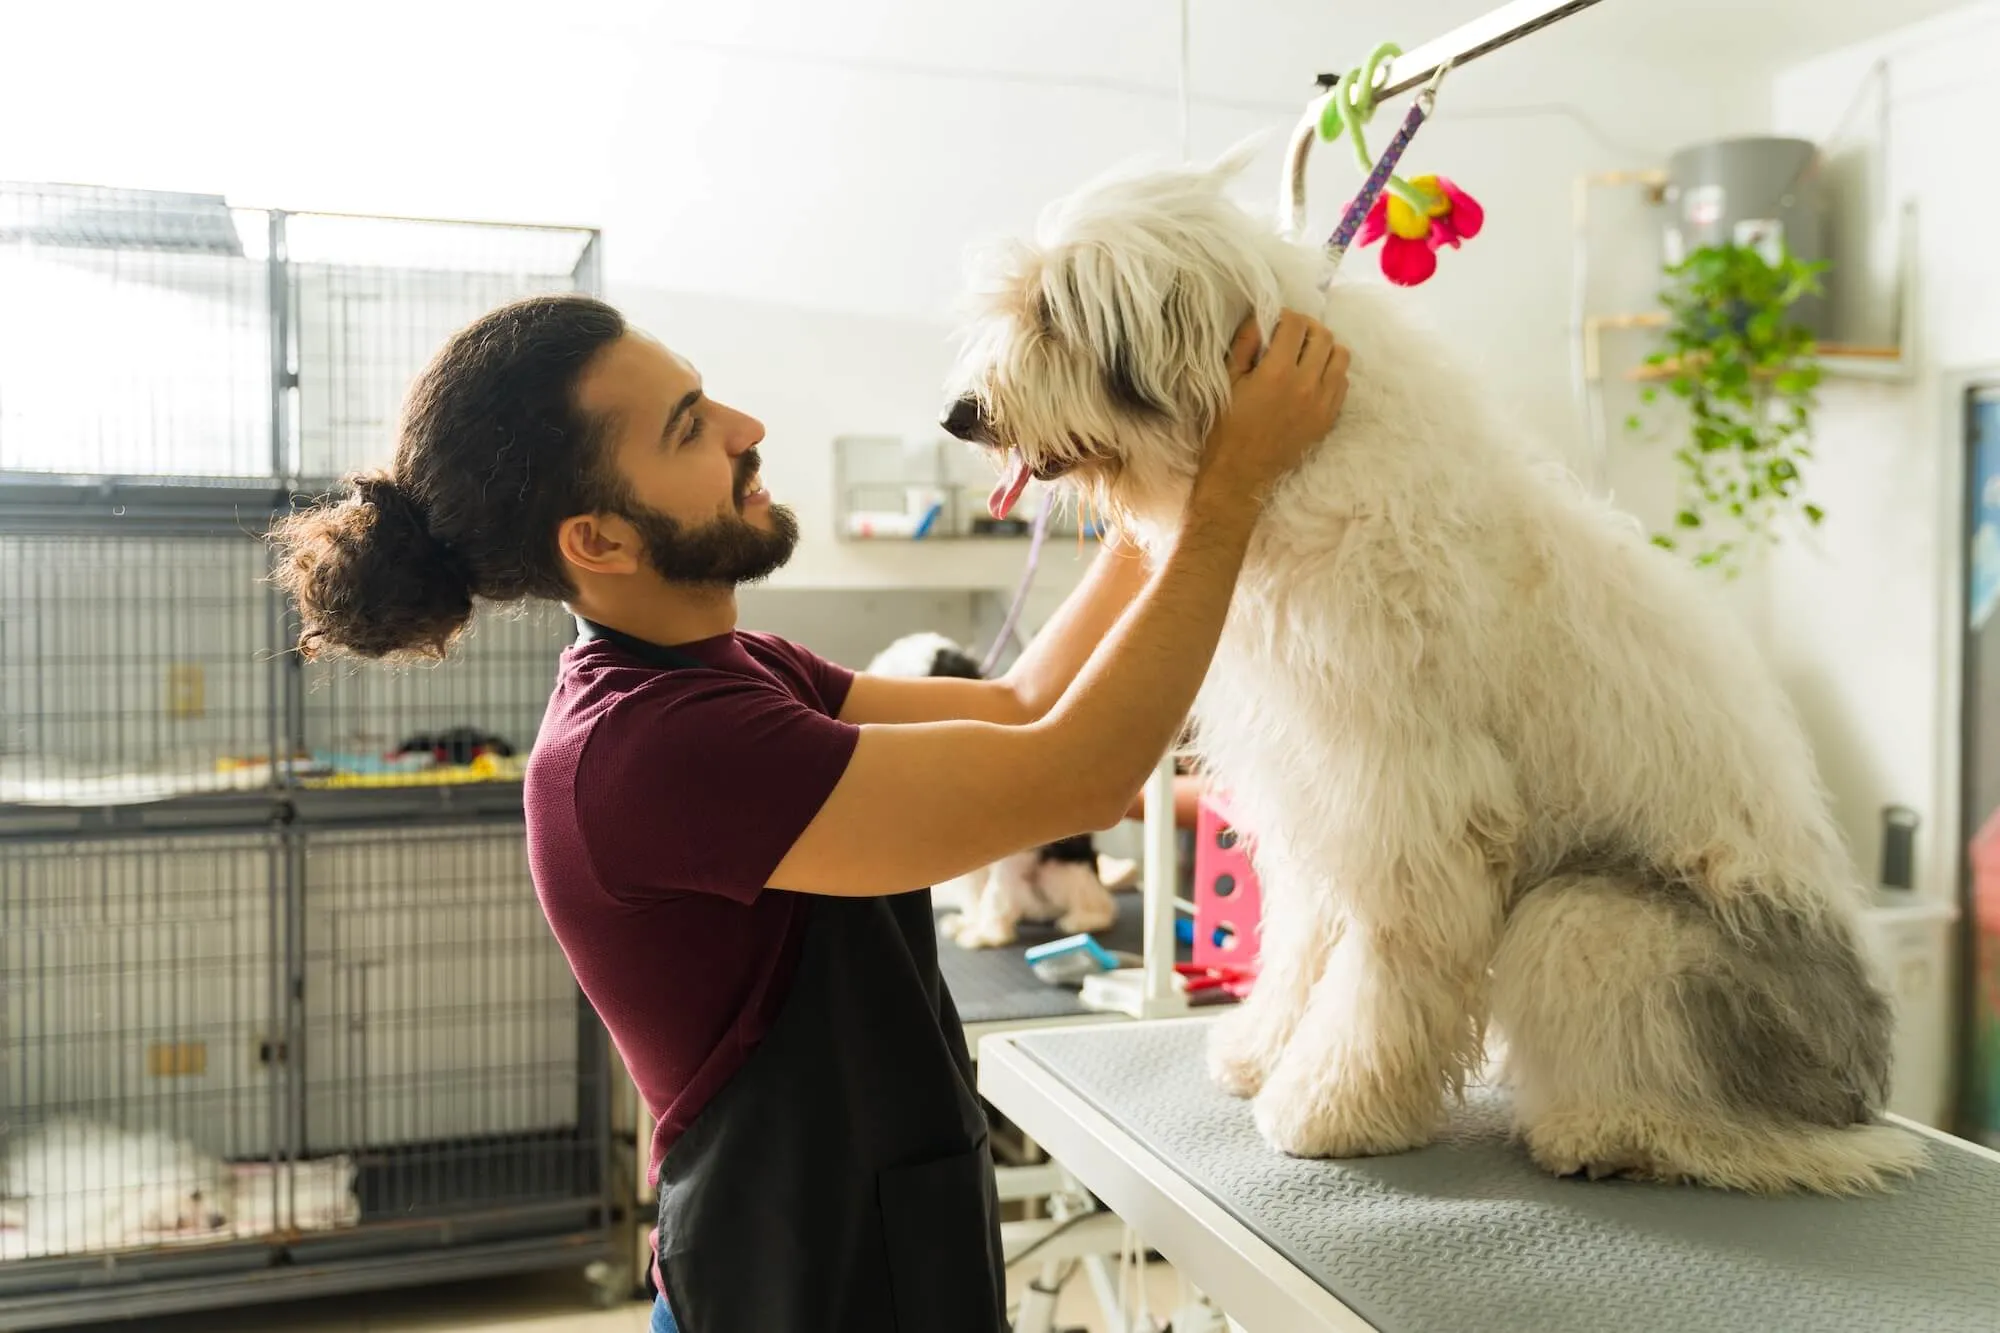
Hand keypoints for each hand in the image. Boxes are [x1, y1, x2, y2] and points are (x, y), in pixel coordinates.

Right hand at [1193, 311, 1347, 510]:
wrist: (1242, 474)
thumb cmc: (1227, 428)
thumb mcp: (1227, 381)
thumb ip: (1245, 345)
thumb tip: (1260, 319)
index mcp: (1277, 373)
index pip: (1296, 325)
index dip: (1285, 317)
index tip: (1275, 323)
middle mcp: (1306, 385)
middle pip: (1323, 336)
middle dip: (1307, 328)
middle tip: (1291, 335)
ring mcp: (1323, 403)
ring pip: (1340, 356)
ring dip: (1324, 348)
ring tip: (1306, 355)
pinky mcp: (1329, 418)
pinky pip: (1343, 382)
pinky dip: (1331, 372)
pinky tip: (1313, 378)